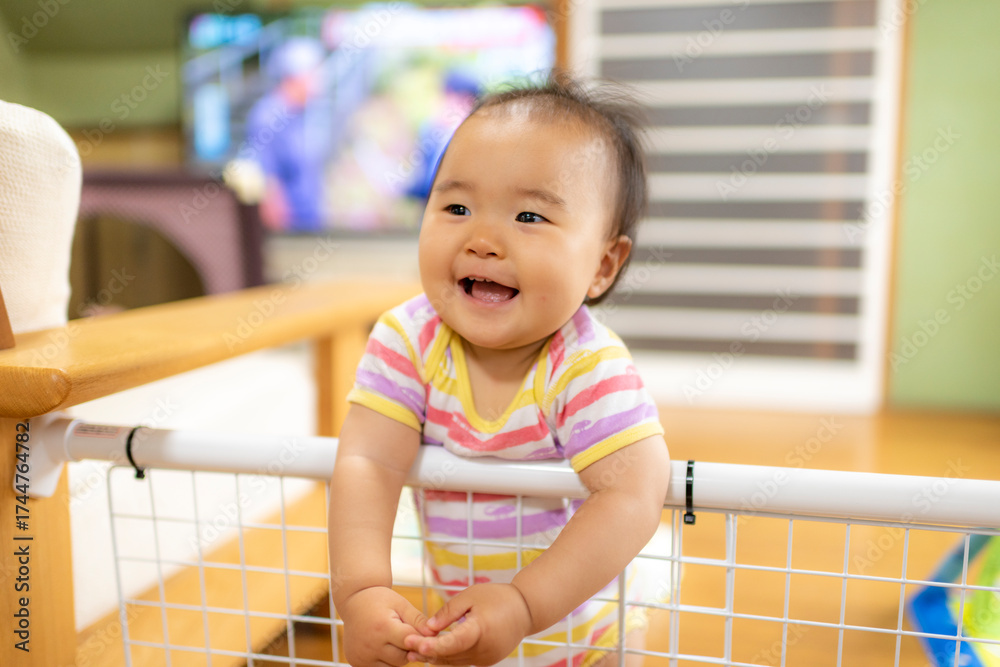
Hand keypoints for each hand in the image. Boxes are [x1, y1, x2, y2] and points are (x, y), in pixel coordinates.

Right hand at [339, 586, 433, 666]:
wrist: (353, 601)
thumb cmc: (380, 600)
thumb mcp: (401, 604)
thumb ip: (418, 620)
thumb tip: (434, 634)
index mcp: (383, 627)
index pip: (411, 641)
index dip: (421, 638)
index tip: (426, 635)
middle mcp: (370, 645)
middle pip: (403, 658)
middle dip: (409, 648)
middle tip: (405, 633)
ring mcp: (362, 657)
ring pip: (393, 665)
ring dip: (398, 655)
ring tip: (393, 638)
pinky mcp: (356, 663)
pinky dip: (386, 660)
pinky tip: (384, 646)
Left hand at [404, 583, 532, 665]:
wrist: (525, 610)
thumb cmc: (498, 597)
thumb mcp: (471, 596)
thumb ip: (448, 612)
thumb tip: (427, 628)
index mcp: (481, 629)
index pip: (453, 642)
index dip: (433, 646)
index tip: (416, 644)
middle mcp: (484, 649)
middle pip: (450, 655)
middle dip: (427, 651)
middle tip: (406, 645)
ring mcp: (486, 658)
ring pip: (455, 661)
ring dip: (435, 657)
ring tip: (413, 652)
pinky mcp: (486, 661)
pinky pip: (463, 661)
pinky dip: (449, 656)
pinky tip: (433, 652)